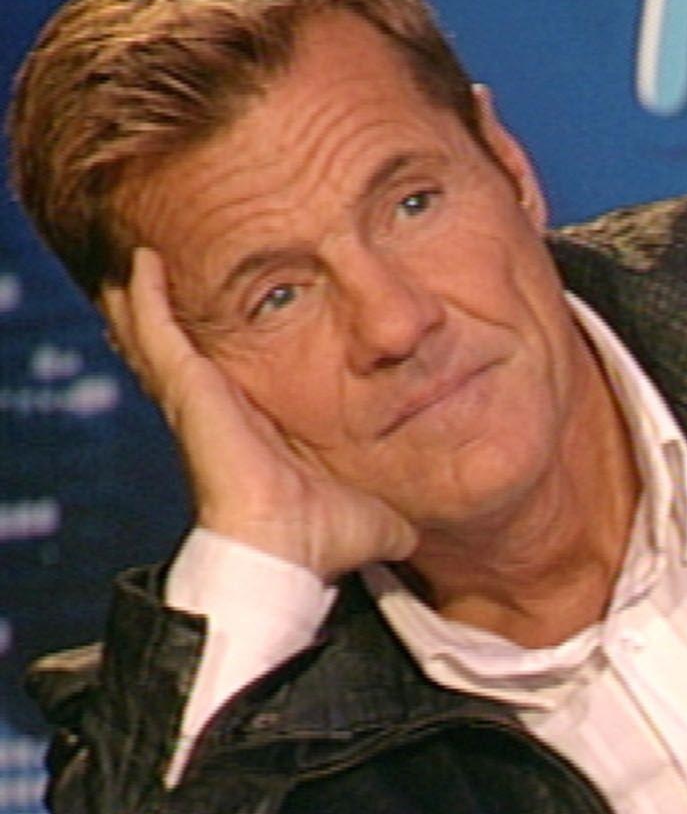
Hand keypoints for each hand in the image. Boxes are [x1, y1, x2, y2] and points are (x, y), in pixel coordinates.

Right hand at [103, 248, 417, 580]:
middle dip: (169, 318)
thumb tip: (420, 533)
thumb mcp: (372, 516)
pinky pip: (159, 333)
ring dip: (148, 301)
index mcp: (255, 434)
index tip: (225, 319)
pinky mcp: (187, 391)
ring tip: (140, 260)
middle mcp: (218, 414)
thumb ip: (391, 515)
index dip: (225, 352)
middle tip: (157, 276)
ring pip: (160, 339)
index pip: (232, 382)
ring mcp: (196, 402)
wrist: (288, 553)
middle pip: (184, 355)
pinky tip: (143, 262)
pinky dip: (148, 297)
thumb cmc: (324, 541)